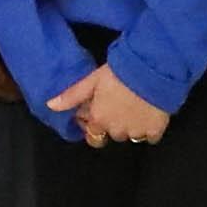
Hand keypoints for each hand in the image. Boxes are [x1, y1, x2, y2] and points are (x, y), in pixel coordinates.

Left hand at [58, 66, 172, 149]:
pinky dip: (149, 129)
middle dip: (113, 124)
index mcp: (99, 120)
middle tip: (118, 106)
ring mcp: (137, 132)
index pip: (92, 135)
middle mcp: (116, 130)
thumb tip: (50, 105)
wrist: (150, 71)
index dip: (94, 124)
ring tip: (135, 107)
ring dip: (130, 126)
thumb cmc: (119, 73)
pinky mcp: (155, 130)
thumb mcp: (91, 81)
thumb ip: (72, 96)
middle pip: (112, 134)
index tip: (99, 112)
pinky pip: (151, 136)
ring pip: (131, 136)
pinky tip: (150, 114)